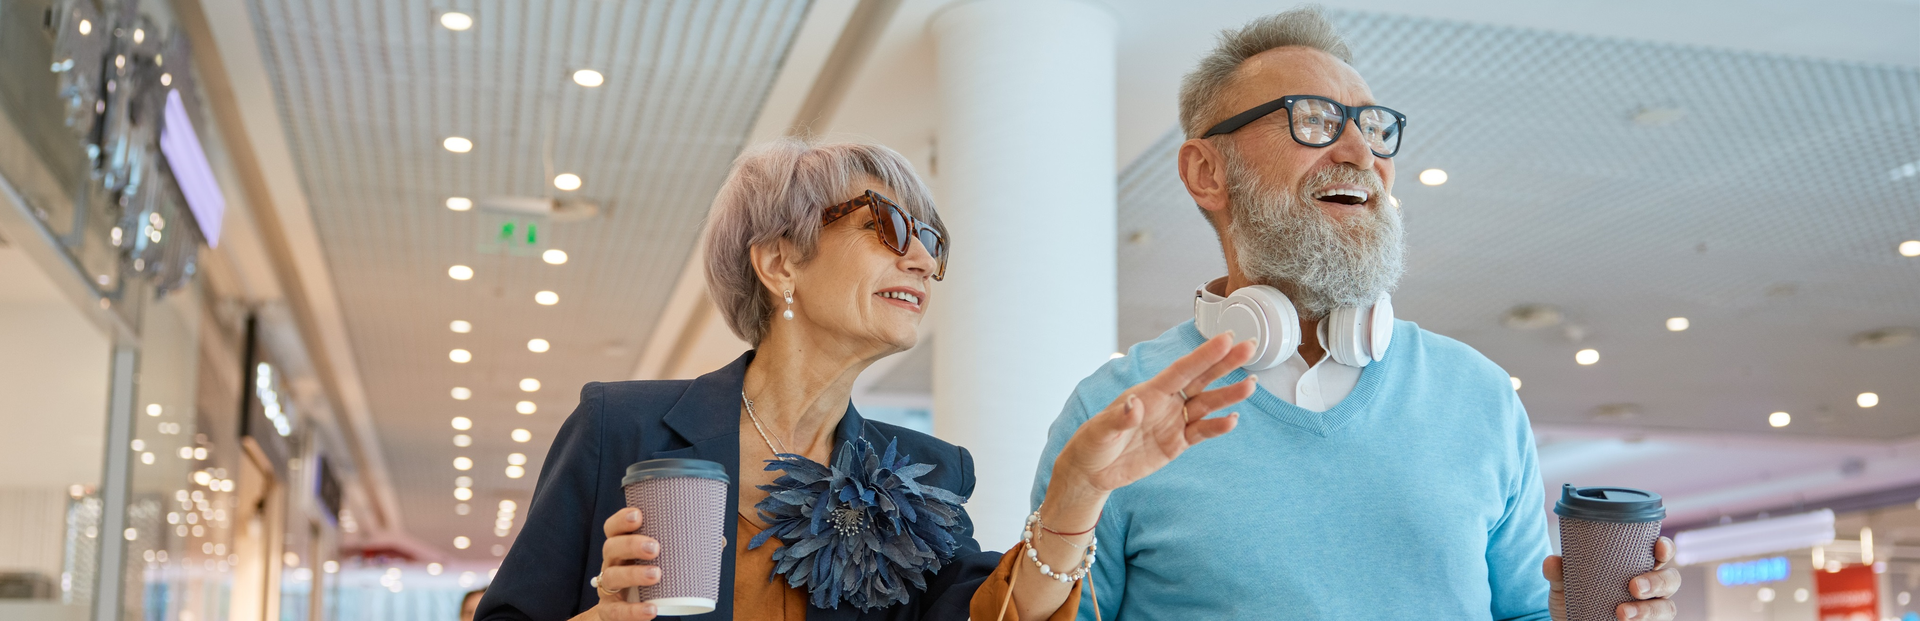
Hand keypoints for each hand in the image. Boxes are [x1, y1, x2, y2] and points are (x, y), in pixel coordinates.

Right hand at [573, 508, 660, 620]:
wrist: (619, 612)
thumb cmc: (641, 577)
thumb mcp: (647, 558)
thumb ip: (662, 543)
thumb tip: (707, 523)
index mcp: (618, 548)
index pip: (612, 529)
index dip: (621, 520)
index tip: (638, 515)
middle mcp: (610, 565)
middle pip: (611, 549)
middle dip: (631, 545)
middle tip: (654, 547)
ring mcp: (607, 588)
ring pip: (612, 577)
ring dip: (633, 574)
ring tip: (656, 574)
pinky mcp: (610, 611)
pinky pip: (616, 612)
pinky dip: (634, 611)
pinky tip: (652, 610)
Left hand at [1053, 334, 1256, 498]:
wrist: (1092, 472)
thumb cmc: (1092, 443)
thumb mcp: (1100, 431)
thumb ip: (1120, 418)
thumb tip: (1135, 404)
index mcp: (1148, 392)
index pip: (1181, 370)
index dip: (1203, 355)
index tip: (1225, 339)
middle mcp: (1165, 403)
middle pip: (1201, 379)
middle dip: (1225, 364)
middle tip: (1249, 346)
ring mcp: (1173, 422)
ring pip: (1207, 404)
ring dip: (1228, 395)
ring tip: (1250, 385)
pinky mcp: (1177, 443)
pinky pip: (1202, 432)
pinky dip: (1218, 427)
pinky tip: (1233, 419)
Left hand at [1544, 536, 1679, 620]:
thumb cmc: (1574, 597)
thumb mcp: (1565, 584)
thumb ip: (1559, 573)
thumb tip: (1551, 561)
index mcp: (1637, 565)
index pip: (1661, 552)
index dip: (1665, 548)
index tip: (1658, 547)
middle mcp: (1651, 586)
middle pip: (1671, 579)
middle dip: (1657, 582)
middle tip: (1634, 587)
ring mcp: (1651, 609)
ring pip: (1666, 608)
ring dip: (1648, 610)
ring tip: (1622, 613)